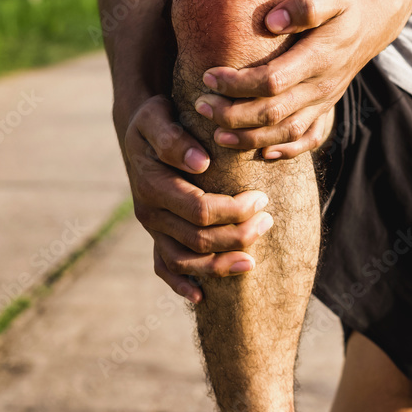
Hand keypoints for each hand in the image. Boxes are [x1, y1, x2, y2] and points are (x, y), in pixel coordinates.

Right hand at [121, 95, 274, 301]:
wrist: (143, 130)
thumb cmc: (160, 118)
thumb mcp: (157, 115)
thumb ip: (173, 138)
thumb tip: (200, 163)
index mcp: (152, 184)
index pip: (199, 209)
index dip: (233, 210)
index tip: (261, 198)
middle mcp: (149, 211)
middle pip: (198, 239)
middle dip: (238, 235)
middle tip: (268, 219)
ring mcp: (153, 228)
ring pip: (184, 261)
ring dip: (220, 265)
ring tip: (253, 259)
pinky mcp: (157, 236)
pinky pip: (164, 267)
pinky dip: (181, 285)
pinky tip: (203, 296)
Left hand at [194, 0, 406, 158]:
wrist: (373, 22)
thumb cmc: (344, 1)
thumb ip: (306, 4)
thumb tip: (272, 22)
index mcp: (320, 56)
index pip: (273, 80)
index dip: (238, 84)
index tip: (208, 75)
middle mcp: (322, 84)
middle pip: (274, 112)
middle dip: (233, 115)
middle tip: (201, 105)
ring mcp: (325, 100)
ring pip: (287, 131)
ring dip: (250, 138)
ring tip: (217, 135)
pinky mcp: (326, 108)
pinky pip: (310, 138)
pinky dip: (287, 150)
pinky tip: (262, 153)